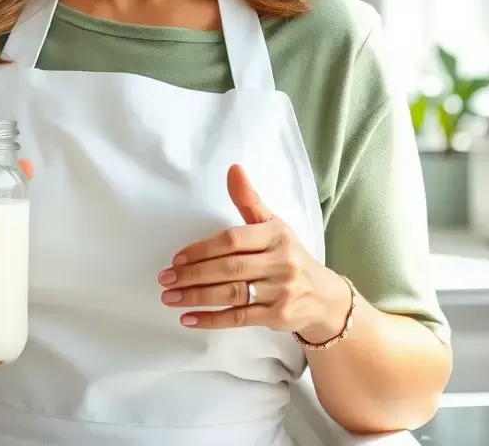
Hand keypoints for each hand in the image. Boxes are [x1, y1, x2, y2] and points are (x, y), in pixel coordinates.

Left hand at [159, 164, 350, 339]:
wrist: (323, 297)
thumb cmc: (288, 254)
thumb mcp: (273, 224)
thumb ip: (249, 200)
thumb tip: (233, 168)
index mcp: (276, 235)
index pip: (233, 240)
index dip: (202, 249)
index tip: (177, 258)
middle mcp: (281, 262)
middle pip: (229, 268)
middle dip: (193, 274)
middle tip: (165, 279)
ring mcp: (281, 291)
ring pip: (232, 294)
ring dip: (197, 297)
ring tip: (169, 297)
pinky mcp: (278, 317)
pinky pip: (239, 318)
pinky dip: (211, 320)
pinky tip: (188, 319)